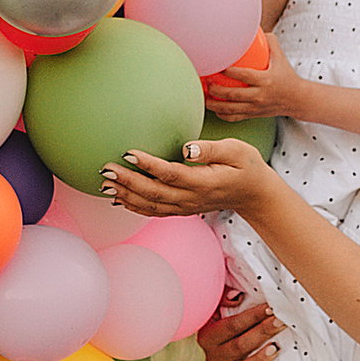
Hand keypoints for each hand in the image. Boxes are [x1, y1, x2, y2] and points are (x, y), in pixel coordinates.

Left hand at [103, 139, 271, 218]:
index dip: (148, 165)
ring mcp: (185, 207)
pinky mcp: (182, 209)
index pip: (170, 174)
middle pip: (154, 193)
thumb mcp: (238, 151)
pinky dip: (134, 206)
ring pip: (151, 205)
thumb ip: (212, 150)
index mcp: (204, 182)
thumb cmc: (246, 167)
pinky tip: (118, 198)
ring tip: (105, 183)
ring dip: (126, 196)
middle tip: (106, 169)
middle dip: (128, 182)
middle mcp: (191, 198)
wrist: (254, 194)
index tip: (129, 153)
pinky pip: (155, 211)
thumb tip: (187, 148)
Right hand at [199, 286, 281, 360]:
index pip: (232, 325)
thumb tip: (237, 296)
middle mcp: (213, 355)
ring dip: (260, 359)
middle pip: (240, 345)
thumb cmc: (222, 311)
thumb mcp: (217, 301)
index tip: (271, 307)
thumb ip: (224, 295)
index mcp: (207, 335)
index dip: (252, 316)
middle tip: (282, 321)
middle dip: (263, 332)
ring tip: (277, 347)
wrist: (215, 333)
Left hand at [204, 42, 304, 118]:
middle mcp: (260, 96)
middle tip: (207, 80)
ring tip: (204, 95)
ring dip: (214, 104)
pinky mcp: (253, 115)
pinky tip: (213, 107)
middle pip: (232, 95)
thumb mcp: (280, 57)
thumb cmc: (287, 75)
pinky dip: (221, 114)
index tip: (218, 65)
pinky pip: (233, 117)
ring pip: (230, 109)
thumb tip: (255, 28)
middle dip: (216, 89)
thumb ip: (269, 41)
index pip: (244, 75)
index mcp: (266, 80)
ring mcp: (255, 107)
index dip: (229, 71)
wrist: (297, 100)